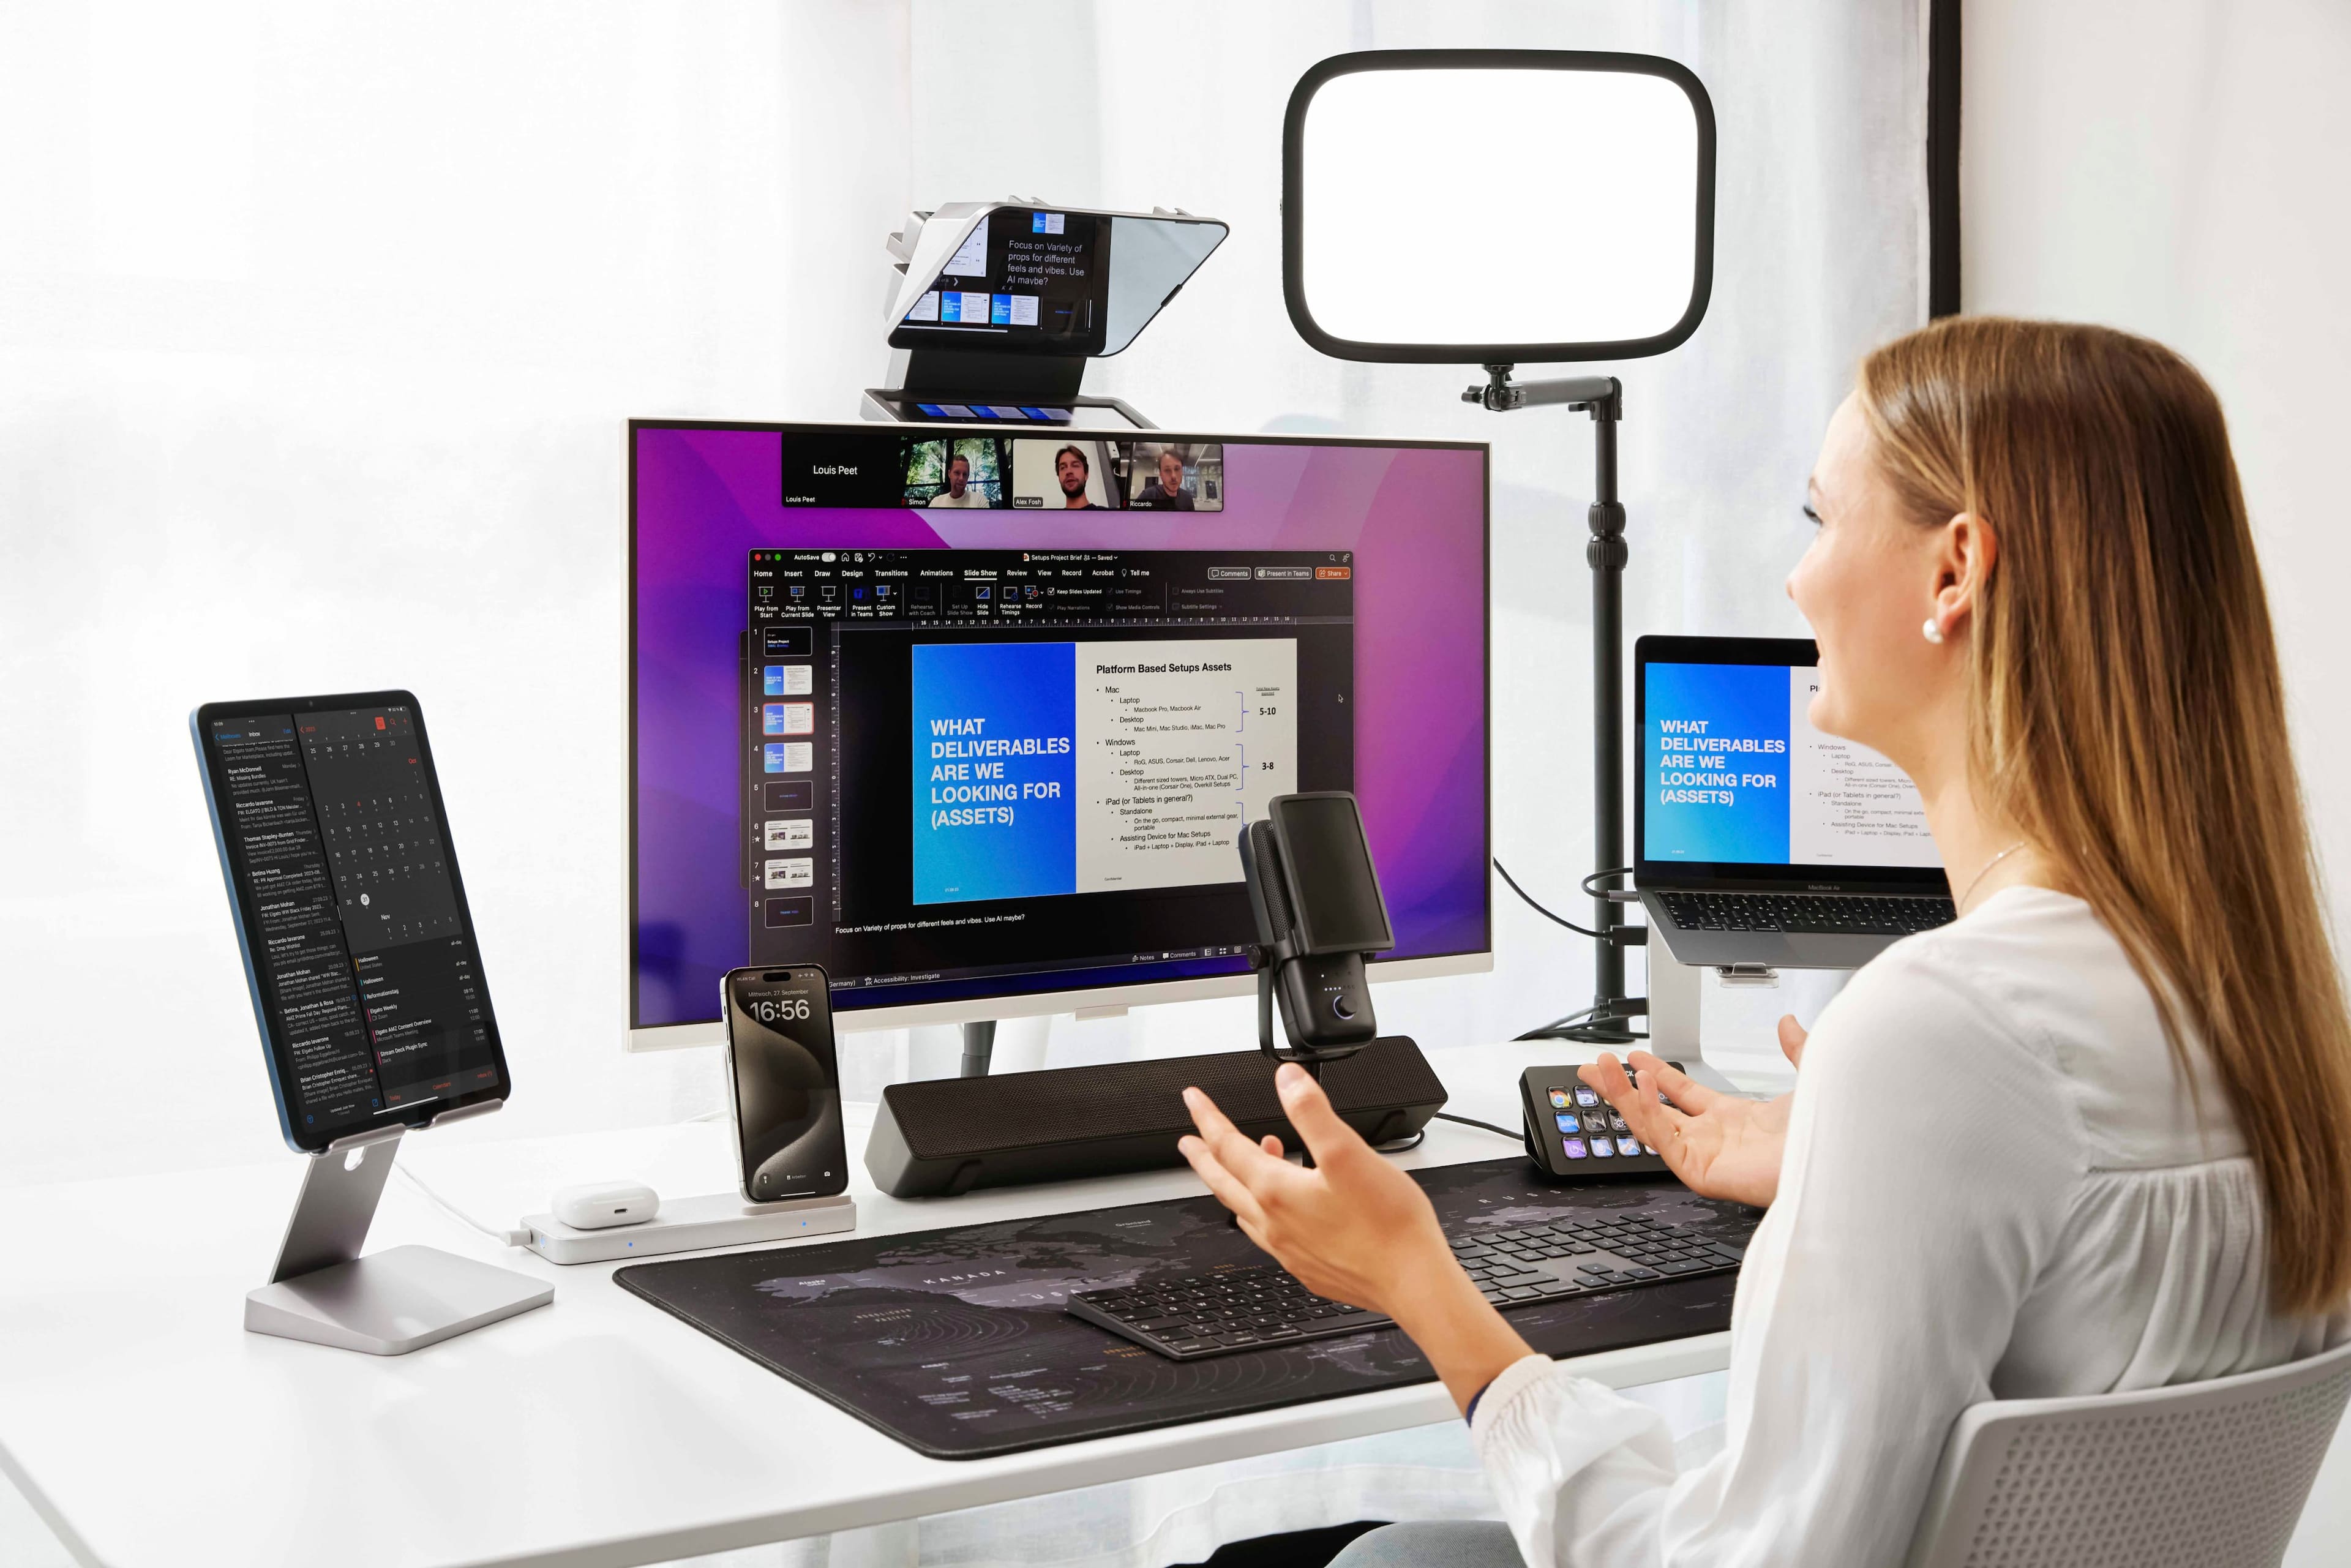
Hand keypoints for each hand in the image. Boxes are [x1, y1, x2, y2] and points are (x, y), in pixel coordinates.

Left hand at [1177, 1064, 1451, 1316]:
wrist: (1413, 1282)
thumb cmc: (1387, 1224)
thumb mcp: (1347, 1153)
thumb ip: (1312, 1112)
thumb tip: (1287, 1081)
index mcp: (1277, 1192)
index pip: (1228, 1147)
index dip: (1208, 1118)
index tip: (1194, 1101)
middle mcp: (1275, 1224)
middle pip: (1224, 1183)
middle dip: (1204, 1157)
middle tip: (1188, 1142)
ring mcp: (1290, 1249)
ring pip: (1245, 1210)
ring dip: (1235, 1183)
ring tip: (1242, 1166)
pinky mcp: (1309, 1268)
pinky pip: (1271, 1235)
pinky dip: (1264, 1212)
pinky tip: (1282, 1211)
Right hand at [1579, 1015, 1807, 1207]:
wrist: (1839, 1161)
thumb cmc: (1829, 1132)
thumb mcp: (1811, 1076)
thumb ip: (1797, 1049)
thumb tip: (1788, 1022)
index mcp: (1734, 1120)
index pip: (1683, 1096)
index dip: (1657, 1075)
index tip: (1635, 1057)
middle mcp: (1714, 1140)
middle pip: (1654, 1112)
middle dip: (1620, 1089)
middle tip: (1595, 1066)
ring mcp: (1706, 1157)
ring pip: (1650, 1125)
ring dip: (1623, 1096)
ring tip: (1600, 1069)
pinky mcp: (1701, 1172)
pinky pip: (1664, 1140)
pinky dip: (1649, 1111)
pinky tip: (1642, 1084)